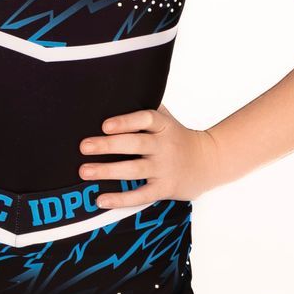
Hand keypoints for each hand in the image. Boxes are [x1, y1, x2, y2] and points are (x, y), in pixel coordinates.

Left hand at [78, 106, 225, 210]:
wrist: (208, 162)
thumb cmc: (176, 137)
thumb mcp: (166, 119)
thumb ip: (144, 110)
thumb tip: (112, 95)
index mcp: (163, 126)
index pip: (146, 119)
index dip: (126, 121)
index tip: (105, 125)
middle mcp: (164, 146)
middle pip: (136, 144)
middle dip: (108, 145)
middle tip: (84, 146)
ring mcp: (165, 168)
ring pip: (134, 170)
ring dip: (108, 171)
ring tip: (84, 171)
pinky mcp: (165, 189)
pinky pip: (141, 195)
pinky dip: (121, 199)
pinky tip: (100, 199)